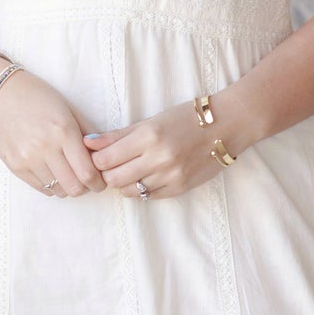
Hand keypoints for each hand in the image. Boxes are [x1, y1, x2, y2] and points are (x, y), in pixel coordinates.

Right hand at [0, 62, 105, 196]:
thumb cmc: (36, 96)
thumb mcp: (68, 108)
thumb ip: (88, 133)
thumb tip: (102, 156)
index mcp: (63, 131)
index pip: (88, 172)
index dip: (99, 182)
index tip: (101, 180)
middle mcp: (45, 148)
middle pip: (75, 188)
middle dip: (86, 188)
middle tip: (88, 180)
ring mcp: (28, 160)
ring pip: (58, 191)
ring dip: (68, 186)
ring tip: (68, 173)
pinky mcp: (15, 167)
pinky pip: (41, 189)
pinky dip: (52, 185)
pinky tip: (53, 172)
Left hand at [85, 98, 250, 199]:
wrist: (226, 125)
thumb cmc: (186, 118)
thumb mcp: (150, 120)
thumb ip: (117, 135)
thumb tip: (87, 143)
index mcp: (148, 136)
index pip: (104, 159)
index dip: (95, 160)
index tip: (98, 156)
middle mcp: (158, 158)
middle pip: (113, 179)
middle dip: (106, 174)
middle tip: (110, 166)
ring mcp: (170, 176)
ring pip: (129, 191)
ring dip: (123, 183)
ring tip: (129, 170)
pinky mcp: (180, 188)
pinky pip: (148, 196)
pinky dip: (141, 188)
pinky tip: (145, 176)